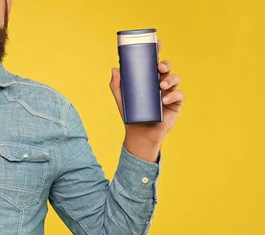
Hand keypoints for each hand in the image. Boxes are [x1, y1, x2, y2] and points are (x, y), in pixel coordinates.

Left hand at [109, 40, 184, 160]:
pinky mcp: (175, 103)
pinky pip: (178, 95)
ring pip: (175, 79)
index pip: (154, 62)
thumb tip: (115, 69)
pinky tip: (164, 100)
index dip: (157, 52)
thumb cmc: (130, 114)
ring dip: (170, 79)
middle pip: (167, 68)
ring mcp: (169, 92)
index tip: (157, 43)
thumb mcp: (121, 98)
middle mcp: (160, 83)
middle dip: (165, 65)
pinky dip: (173, 95)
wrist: (139, 133)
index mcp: (148, 79)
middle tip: (159, 68)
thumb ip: (116, 85)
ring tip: (161, 85)